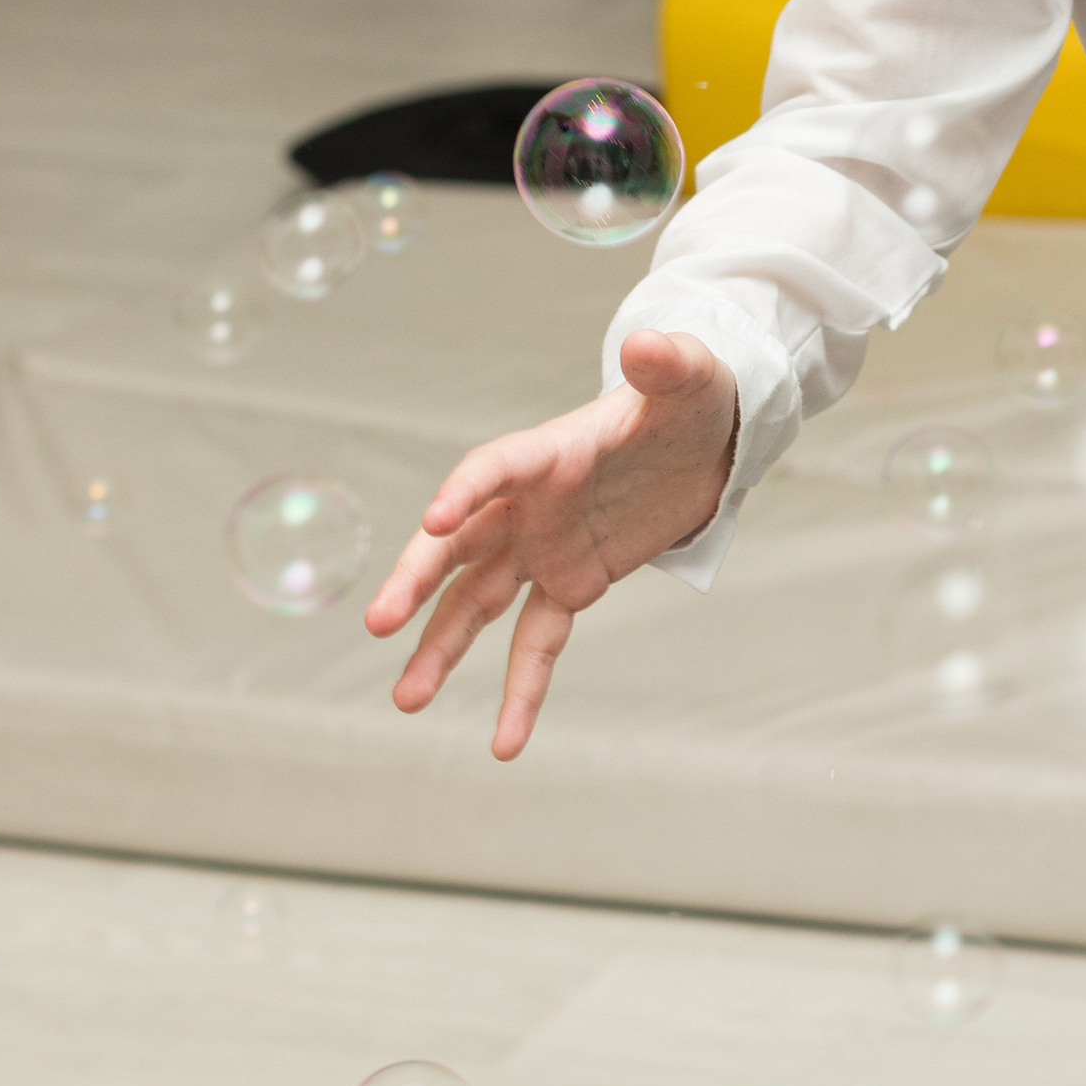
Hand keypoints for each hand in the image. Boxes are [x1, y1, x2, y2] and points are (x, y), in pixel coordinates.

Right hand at [365, 331, 736, 762]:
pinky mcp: (571, 585)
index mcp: (548, 452)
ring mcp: (543, 549)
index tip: (432, 522)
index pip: (492, 468)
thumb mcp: (691, 377)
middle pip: (459, 545)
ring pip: (476, 604)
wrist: (706, 441)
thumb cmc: (688, 398)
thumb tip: (647, 342)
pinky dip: (522, 689)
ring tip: (406, 701)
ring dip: (441, 649)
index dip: (463, 491)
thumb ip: (668, 363)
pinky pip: (537, 643)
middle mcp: (529, 505)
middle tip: (378, 624)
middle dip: (418, 582)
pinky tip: (505, 742)